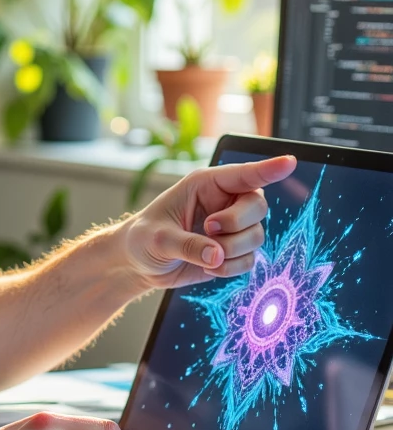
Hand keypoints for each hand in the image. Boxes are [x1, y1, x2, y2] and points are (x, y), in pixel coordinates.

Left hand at [122, 153, 295, 290]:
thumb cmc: (143, 238)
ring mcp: (231, 227)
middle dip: (237, 224)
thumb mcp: (158, 239)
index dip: (268, 169)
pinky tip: (208, 267)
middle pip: (258, 206)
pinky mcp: (233, 251)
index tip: (289, 161)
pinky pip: (249, 260)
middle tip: (209, 229)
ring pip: (257, 236)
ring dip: (232, 251)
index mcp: (205, 184)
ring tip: (203, 255)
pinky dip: (231, 268)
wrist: (139, 263)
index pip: (243, 174)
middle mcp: (223, 202)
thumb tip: (217, 257)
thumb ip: (187, 245)